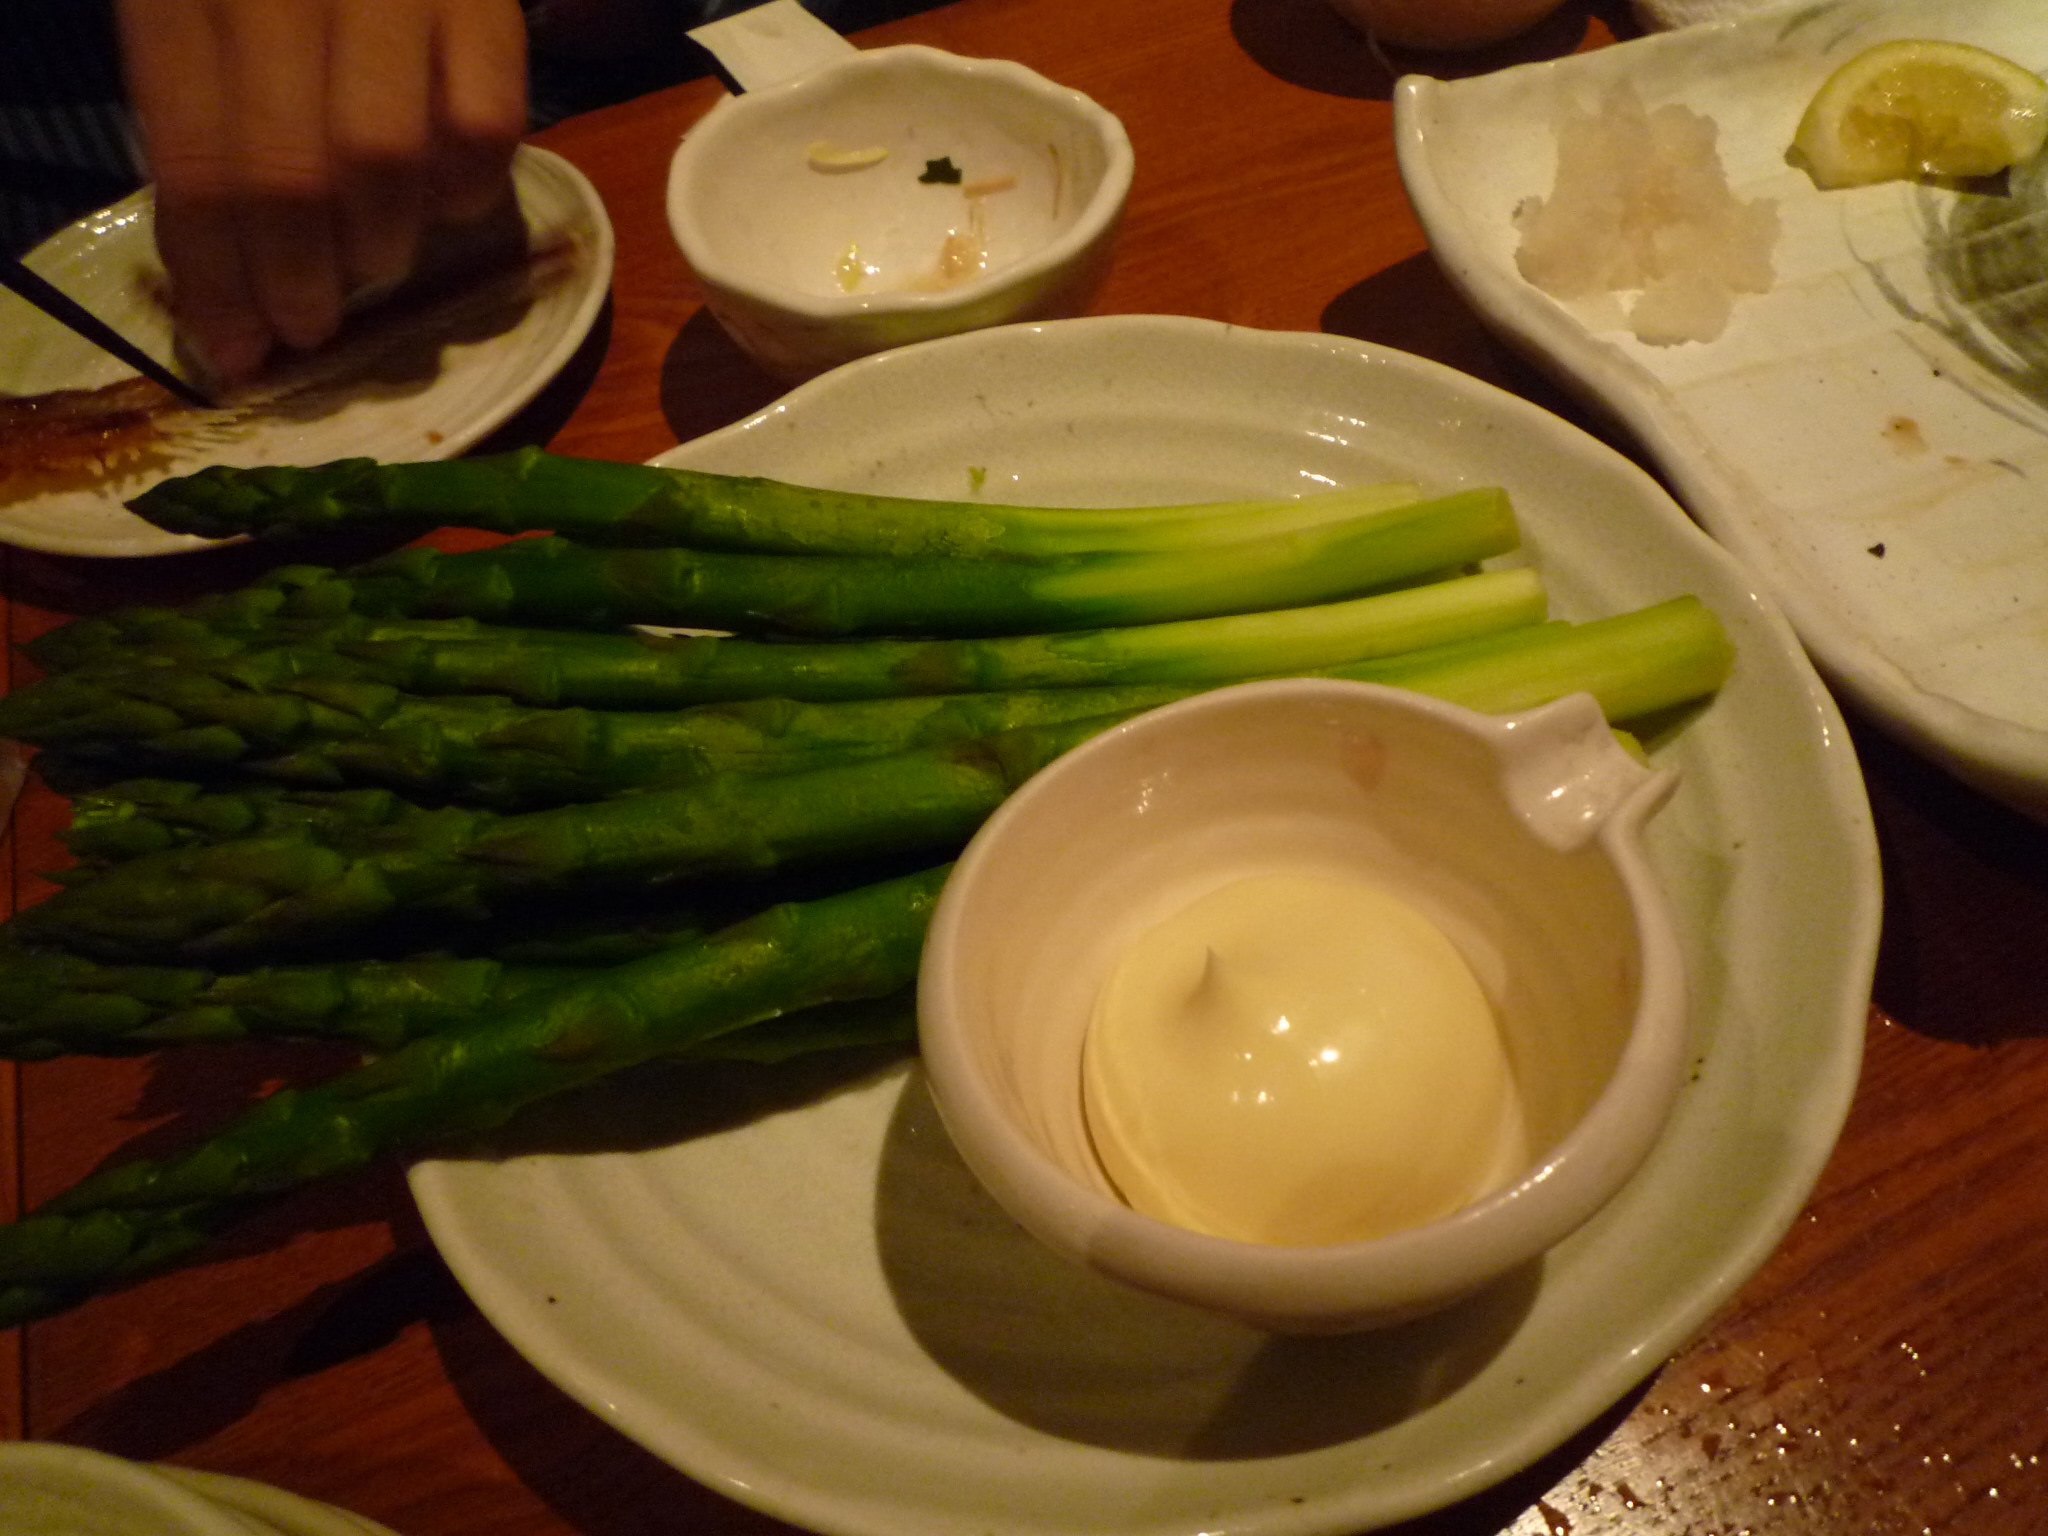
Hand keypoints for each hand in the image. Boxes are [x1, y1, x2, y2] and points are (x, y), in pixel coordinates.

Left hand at [115, 0, 527, 380]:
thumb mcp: (191, 11)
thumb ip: (199, 124)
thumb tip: (227, 292)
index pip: (197, 162)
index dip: (218, 280)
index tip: (237, 355)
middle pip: (290, 175)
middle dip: (298, 282)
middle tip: (309, 328)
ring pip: (389, 160)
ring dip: (381, 241)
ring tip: (373, 257)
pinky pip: (488, 127)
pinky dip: (466, 187)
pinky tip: (444, 195)